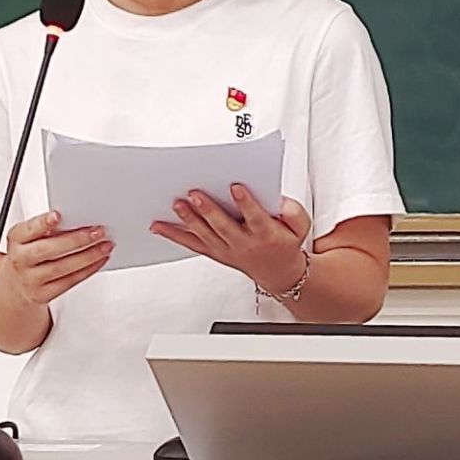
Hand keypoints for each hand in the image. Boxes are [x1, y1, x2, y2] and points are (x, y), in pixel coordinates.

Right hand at [0, 211, 111, 305]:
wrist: (17, 284)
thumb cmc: (29, 253)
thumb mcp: (29, 236)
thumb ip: (47, 228)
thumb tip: (77, 219)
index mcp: (16, 239)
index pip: (29, 230)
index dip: (42, 223)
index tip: (58, 215)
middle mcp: (21, 260)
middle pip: (48, 249)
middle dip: (76, 240)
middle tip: (97, 231)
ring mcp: (31, 279)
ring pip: (62, 268)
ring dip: (88, 256)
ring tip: (105, 245)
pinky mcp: (43, 295)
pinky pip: (70, 282)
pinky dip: (88, 270)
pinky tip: (99, 260)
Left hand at [151, 185, 311, 294]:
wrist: (279, 272)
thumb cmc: (285, 242)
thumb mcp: (300, 226)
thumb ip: (292, 211)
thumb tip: (279, 201)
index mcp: (265, 233)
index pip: (255, 217)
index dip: (246, 203)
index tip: (236, 187)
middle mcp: (243, 243)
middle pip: (223, 226)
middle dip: (208, 209)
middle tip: (195, 193)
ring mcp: (226, 249)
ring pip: (204, 234)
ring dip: (188, 220)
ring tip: (176, 204)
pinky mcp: (214, 252)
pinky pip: (191, 244)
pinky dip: (174, 235)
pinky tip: (158, 226)